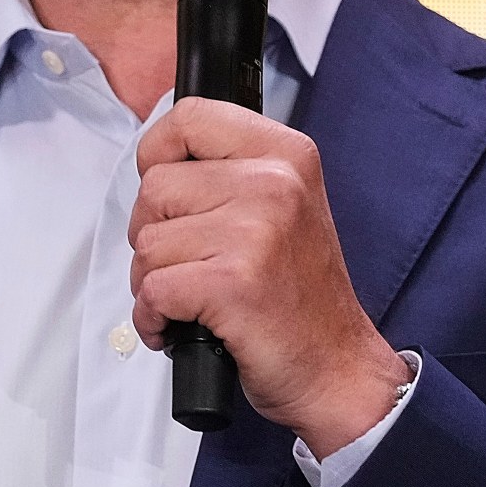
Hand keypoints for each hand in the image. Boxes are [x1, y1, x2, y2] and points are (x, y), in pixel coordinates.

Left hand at [129, 98, 412, 456]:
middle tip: (190, 266)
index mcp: (286, 154)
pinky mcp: (232, 282)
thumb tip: (154, 163)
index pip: (190, 117)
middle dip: (153, 235)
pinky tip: (181, 329)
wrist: (339, 370)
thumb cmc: (299, 297)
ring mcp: (255, 231)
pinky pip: (152, 289)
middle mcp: (274, 182)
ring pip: (146, 243)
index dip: (157, 155)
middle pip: (154, 187)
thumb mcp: (282, 208)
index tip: (169, 196)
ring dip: (153, 283)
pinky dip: (153, 318)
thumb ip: (228, 174)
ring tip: (194, 301)